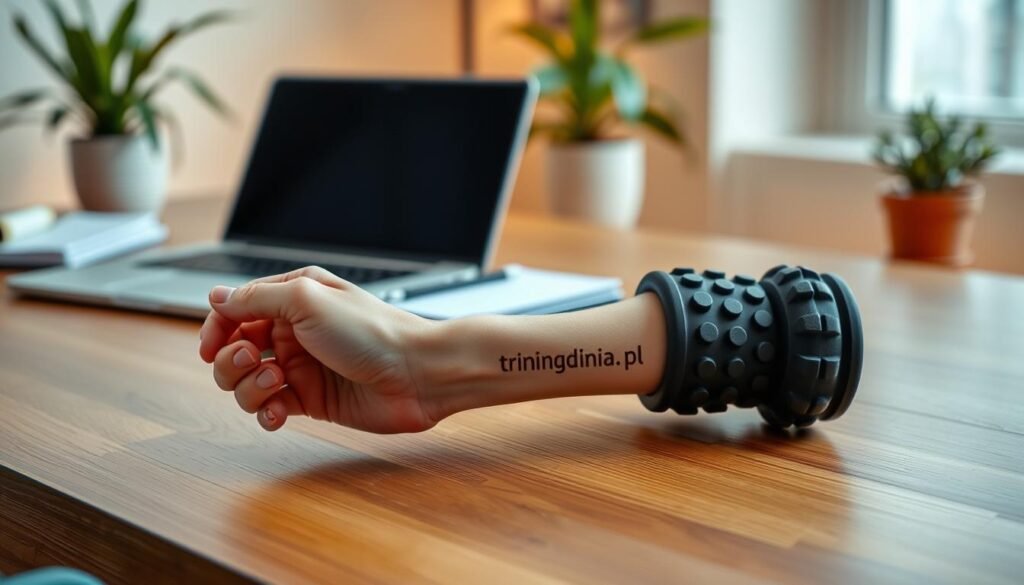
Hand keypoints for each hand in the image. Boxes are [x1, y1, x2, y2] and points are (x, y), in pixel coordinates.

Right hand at [199, 266, 437, 432]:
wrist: (418, 375)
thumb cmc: (371, 332)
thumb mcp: (308, 300)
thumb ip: (256, 298)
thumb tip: (217, 297)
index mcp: (294, 297)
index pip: (236, 310)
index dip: (217, 329)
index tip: (211, 348)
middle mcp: (295, 330)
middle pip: (235, 348)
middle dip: (232, 360)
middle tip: (255, 361)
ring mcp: (302, 367)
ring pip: (247, 382)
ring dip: (249, 388)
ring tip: (278, 386)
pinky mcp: (312, 400)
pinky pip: (270, 409)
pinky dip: (265, 413)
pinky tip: (277, 413)